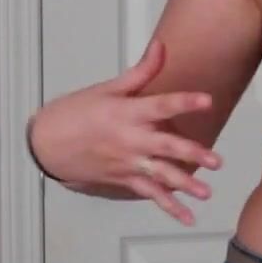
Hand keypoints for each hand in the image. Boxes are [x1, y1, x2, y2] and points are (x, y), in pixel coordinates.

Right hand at [26, 38, 223, 225]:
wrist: (46, 143)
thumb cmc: (76, 112)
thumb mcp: (107, 89)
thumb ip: (141, 72)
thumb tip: (161, 45)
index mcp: (127, 112)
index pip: (161, 105)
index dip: (184, 102)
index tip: (207, 100)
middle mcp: (130, 139)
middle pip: (165, 146)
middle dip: (191, 154)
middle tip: (215, 161)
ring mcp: (127, 162)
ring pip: (160, 175)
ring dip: (185, 185)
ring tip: (206, 193)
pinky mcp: (124, 179)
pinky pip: (149, 195)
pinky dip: (169, 207)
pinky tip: (188, 217)